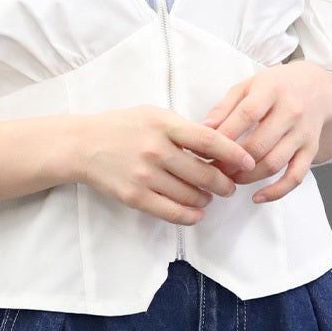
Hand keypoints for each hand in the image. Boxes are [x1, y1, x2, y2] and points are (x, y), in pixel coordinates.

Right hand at [78, 105, 255, 224]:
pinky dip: (191, 215)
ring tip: (209, 196)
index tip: (249, 162)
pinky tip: (197, 212)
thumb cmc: (122, 127)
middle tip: (229, 186)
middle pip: (204, 173)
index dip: (234, 154)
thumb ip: (183, 129)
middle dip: (224, 184)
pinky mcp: (135, 196)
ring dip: (207, 199)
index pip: (209, 141)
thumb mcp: (154, 115)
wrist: (82, 145)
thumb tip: (218, 147)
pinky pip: (172, 212)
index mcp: (164, 124)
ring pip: (191, 195)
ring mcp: (145, 175)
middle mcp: (156, 149)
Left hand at [202, 62, 331, 203]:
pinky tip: (258, 197)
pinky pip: (296, 176)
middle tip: (214, 169)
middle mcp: (291, 111)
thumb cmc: (276, 87)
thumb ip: (225, 106)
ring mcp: (303, 133)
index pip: (246, 115)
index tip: (205, 150)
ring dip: (247, 177)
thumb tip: (204, 128)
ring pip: (274, 163)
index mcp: (272, 91)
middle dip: (232, 162)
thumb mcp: (248, 86)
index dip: (224, 136)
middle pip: (259, 144)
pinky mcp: (312, 150)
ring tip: (229, 179)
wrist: (318, 88)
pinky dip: (277, 191)